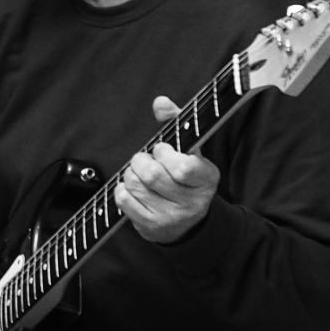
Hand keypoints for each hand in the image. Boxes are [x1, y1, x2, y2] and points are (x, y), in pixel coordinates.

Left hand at [113, 95, 220, 242]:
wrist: (190, 222)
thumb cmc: (187, 178)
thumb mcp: (190, 150)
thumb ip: (176, 122)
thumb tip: (160, 103)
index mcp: (207, 179)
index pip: (183, 167)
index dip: (165, 153)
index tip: (162, 150)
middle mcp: (192, 202)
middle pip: (151, 175)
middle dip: (141, 160)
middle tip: (145, 160)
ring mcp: (171, 217)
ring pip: (135, 185)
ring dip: (131, 174)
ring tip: (140, 174)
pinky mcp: (151, 227)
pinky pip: (124, 200)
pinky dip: (122, 189)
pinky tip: (134, 189)